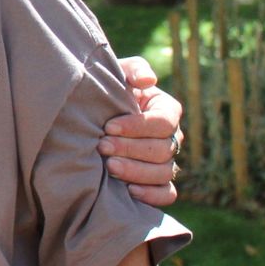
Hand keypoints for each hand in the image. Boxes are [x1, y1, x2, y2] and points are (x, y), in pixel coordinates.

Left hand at [100, 56, 182, 207]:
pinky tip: (129, 191)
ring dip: (136, 171)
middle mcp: (173, 137)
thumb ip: (133, 70)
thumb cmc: (107, 91)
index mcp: (167, 110)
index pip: (163, 122)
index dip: (137, 126)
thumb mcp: (118, 73)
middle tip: (102, 147)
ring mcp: (167, 161)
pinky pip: (167, 194)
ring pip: (163, 172)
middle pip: (162, 149)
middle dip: (130, 149)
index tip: (108, 126)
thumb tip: (148, 81)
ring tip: (109, 167)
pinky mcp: (158, 182)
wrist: (92, 115)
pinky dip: (152, 195)